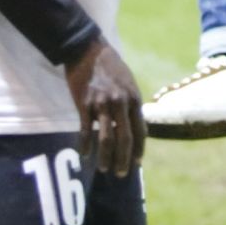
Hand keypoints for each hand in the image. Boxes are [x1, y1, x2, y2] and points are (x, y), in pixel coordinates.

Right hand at [63, 36, 145, 176]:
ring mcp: (102, 104)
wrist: (87, 49)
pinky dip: (85, 145)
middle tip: (121, 174)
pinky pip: (86, 130)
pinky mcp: (85, 104)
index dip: (139, 150)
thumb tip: (135, 127)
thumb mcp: (128, 83)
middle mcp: (121, 103)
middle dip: (124, 160)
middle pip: (125, 139)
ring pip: (106, 139)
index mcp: (134, 99)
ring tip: (104, 168)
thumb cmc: (110, 67)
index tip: (137, 163)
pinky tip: (84, 155)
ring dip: (106, 157)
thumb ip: (131, 104)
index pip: (140, 131)